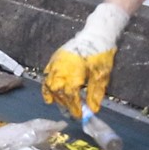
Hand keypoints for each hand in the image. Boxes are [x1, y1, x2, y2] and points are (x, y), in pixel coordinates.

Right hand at [40, 2, 128, 117]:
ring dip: (54, 96)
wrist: (96, 33)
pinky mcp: (55, 58)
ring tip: (59, 105)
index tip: (78, 115)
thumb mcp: (102, 75)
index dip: (74, 107)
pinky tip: (50, 93)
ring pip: (49, 84)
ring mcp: (55, 63)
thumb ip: (95, 93)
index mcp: (73, 73)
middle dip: (63, 103)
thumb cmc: (101, 54)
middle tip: (70, 112)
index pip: (70, 95)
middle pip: (58, 91)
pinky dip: (46, 85)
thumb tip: (93, 110)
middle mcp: (60, 69)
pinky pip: (46, 74)